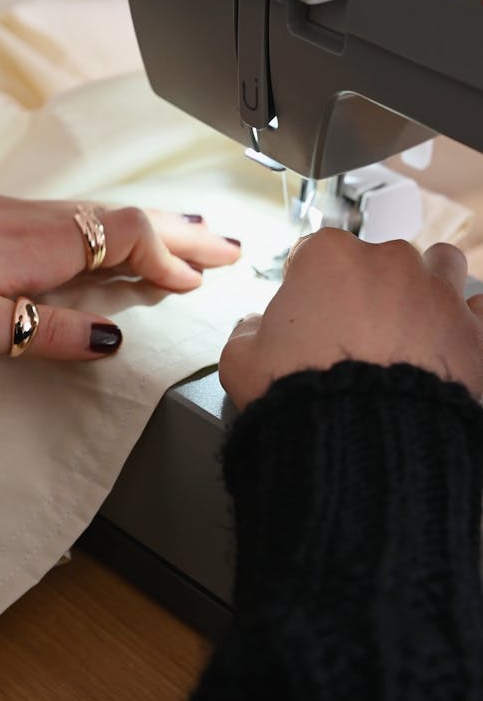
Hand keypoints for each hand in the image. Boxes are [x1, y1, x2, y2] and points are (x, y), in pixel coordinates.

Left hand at [0, 194, 240, 359]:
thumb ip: (47, 332)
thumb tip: (111, 341)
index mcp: (41, 244)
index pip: (129, 236)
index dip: (168, 258)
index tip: (193, 283)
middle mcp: (39, 220)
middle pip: (130, 218)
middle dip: (185, 233)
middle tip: (227, 247)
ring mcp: (24, 213)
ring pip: (109, 213)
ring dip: (158, 226)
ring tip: (194, 235)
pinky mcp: (9, 217)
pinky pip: (86, 216)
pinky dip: (124, 226)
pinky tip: (126, 237)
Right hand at [219, 229, 482, 408]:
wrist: (361, 445)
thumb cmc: (301, 396)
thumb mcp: (242, 363)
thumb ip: (246, 333)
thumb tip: (254, 326)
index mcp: (330, 259)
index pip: (315, 255)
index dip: (307, 286)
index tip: (306, 314)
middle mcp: (389, 263)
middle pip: (377, 260)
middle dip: (367, 289)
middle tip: (353, 334)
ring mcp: (439, 294)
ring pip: (440, 266)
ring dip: (425, 287)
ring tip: (411, 326)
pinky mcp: (474, 334)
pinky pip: (480, 311)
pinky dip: (468, 323)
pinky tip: (451, 344)